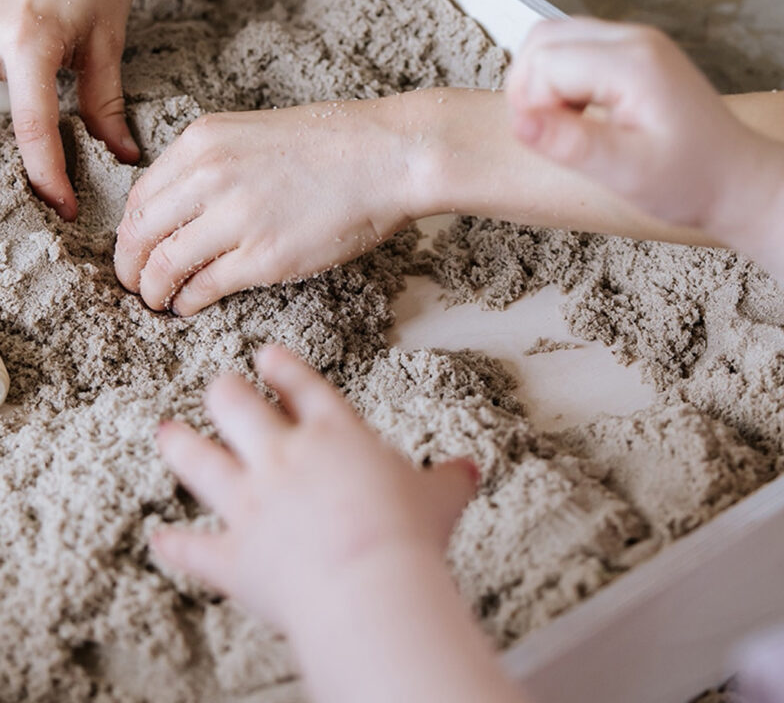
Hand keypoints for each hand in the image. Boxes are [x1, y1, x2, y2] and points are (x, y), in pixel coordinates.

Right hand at [0, 0, 142, 218]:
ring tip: (44, 163)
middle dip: (18, 161)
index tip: (64, 206)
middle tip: (48, 195)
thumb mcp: (108, 43)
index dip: (48, 175)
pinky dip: (5, 100)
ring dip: (10, 129)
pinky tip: (24, 119)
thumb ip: (106, 104)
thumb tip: (120, 154)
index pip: (33, 129)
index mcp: (26, 44)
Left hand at [115, 97, 417, 314]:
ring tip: (159, 302)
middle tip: (136, 283)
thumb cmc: (337, 143)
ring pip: (164, 265)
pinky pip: (203, 288)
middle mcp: (210, 176)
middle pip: (140, 232)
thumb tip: (187, 205)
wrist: (390, 155)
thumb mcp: (257, 132)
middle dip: (130, 265)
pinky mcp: (264, 258)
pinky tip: (190, 307)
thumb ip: (215, 162)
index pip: (141, 194)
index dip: (132, 230)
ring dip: (153, 291)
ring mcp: (236, 218)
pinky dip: (187, 303)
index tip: (138, 247)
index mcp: (204, 141)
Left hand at [152, 344, 477, 635]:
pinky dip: (174, 543)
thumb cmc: (408, 536)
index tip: (266, 355)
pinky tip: (158, 535)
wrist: (370, 584)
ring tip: (167, 432)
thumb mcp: (440, 497)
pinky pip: (193, 547)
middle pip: (239, 407)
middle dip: (226, 393)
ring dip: (181, 446)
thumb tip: (469, 471)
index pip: (302, 386)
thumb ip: (449, 479)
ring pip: (200, 462)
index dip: (282, 367)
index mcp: (336, 434)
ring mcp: (252, 503)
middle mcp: (285, 457)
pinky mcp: (234, 555)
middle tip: (220, 387)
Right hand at [506, 18, 783, 237]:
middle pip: (543, 39)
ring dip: (541, 81)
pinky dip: (560, 79)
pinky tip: (578, 115)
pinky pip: (575, 49)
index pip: (546, 62)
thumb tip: (519, 123)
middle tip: (547, 134)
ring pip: (554, 39)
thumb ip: (572, 144)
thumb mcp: (628, 173)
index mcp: (634, 64)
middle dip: (529, 87)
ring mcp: (636, 42)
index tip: (550, 144)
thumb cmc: (693, 181)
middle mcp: (634, 39)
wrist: (740, 181)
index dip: (532, 105)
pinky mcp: (634, 53)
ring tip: (562, 126)